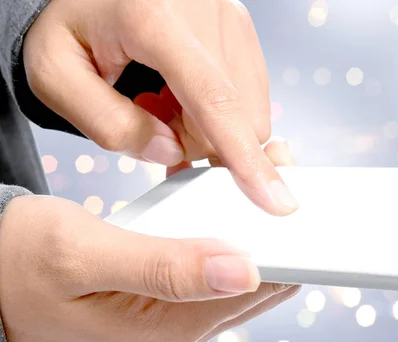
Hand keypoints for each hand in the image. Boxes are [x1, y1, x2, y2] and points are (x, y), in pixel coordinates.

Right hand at [0, 141, 299, 341]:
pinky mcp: (166, 296)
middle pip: (257, 281)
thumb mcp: (82, 253)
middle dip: (274, 227)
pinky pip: (215, 262)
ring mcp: (173, 315)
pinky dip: (226, 226)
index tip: (292, 191)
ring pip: (240, 269)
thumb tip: (243, 269)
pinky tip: (221, 193)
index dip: (286, 244)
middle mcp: (177, 330)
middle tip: (274, 165)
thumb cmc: (18, 260)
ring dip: (252, 222)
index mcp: (162, 331)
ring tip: (251, 170)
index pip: (255, 291)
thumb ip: (163, 265)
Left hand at [23, 0, 297, 215]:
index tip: (275, 200)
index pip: (214, 98)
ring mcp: (230, 19)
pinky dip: (217, 113)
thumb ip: (108, 124)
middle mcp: (207, 13)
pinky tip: (181, 96)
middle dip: (199, 143)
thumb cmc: (69, 25)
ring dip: (207, 128)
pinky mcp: (240, 29)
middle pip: (237, 117)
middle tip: (153, 123)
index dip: (244, 156)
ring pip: (247, 112)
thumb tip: (172, 151)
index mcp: (154, 18)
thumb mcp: (55, 76)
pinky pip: (247, 96)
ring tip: (162, 103)